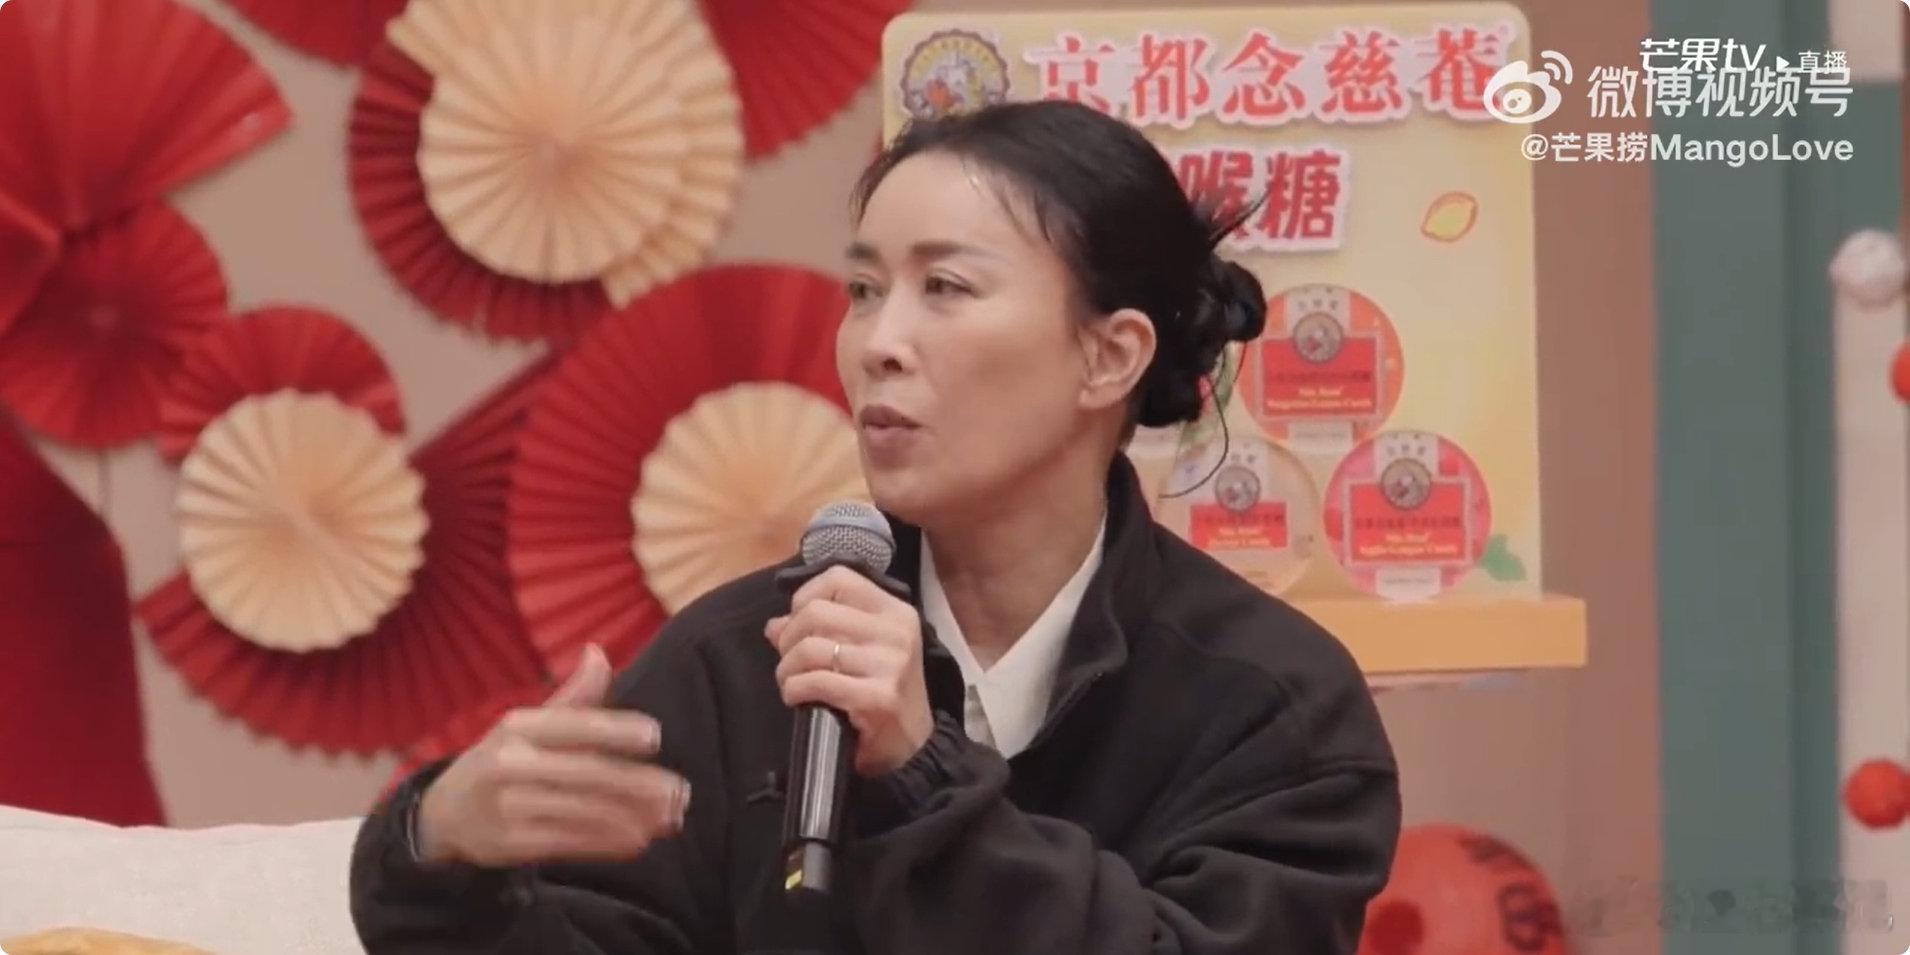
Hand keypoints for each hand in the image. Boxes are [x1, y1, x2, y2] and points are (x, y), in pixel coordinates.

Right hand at [414, 645, 690, 867]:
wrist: (443, 814)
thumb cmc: (500, 759)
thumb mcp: (526, 724)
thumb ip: (573, 697)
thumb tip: (598, 652)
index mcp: (519, 726)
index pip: (575, 725)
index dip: (615, 729)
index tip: (655, 736)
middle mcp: (510, 764)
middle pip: (587, 773)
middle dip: (639, 785)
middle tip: (681, 792)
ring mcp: (508, 806)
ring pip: (584, 812)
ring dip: (633, 817)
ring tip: (669, 818)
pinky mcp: (510, 844)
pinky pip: (570, 843)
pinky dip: (608, 843)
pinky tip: (638, 841)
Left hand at [765, 565, 934, 776]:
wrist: (912, 748)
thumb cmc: (883, 694)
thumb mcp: (861, 652)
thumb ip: (822, 630)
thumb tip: (774, 625)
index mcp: (894, 611)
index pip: (839, 578)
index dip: (805, 597)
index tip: (798, 624)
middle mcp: (896, 631)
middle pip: (817, 612)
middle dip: (789, 638)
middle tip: (789, 661)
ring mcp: (890, 664)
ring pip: (811, 648)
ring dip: (787, 669)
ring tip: (791, 682)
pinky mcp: (877, 697)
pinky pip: (816, 682)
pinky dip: (794, 690)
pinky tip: (797, 698)